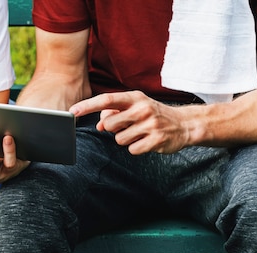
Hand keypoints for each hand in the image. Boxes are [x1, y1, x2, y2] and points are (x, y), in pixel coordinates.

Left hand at [69, 90, 192, 153]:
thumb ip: (115, 112)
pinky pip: (132, 149)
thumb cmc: (152, 114)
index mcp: (135, 98)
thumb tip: (100, 126)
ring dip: (126, 139)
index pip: (106, 100)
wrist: (183, 124)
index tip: (73, 112)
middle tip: (128, 126)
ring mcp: (150, 125)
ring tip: (140, 133)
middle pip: (110, 124)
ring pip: (120, 139)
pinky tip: (146, 141)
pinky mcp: (156, 141)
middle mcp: (142, 109)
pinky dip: (136, 148)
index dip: (88, 106)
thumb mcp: (135, 106)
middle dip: (113, 129)